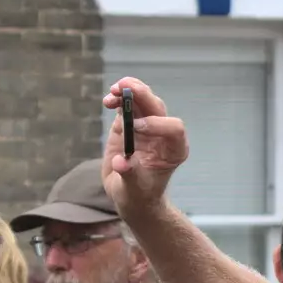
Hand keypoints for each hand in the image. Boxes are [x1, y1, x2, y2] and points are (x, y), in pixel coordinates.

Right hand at [101, 78, 188, 214]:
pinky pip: (129, 105)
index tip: (136, 126)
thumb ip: (129, 175)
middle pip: (158, 108)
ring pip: (144, 101)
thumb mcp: (133, 190)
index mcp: (174, 151)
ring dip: (130, 92)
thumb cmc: (137, 194)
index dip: (156, 124)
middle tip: (124, 88)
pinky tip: (108, 100)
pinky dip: (119, 99)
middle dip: (143, 96)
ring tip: (114, 91)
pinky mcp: (132, 122)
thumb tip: (121, 163)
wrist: (130, 193)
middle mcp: (164, 135)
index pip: (174, 128)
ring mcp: (148, 126)